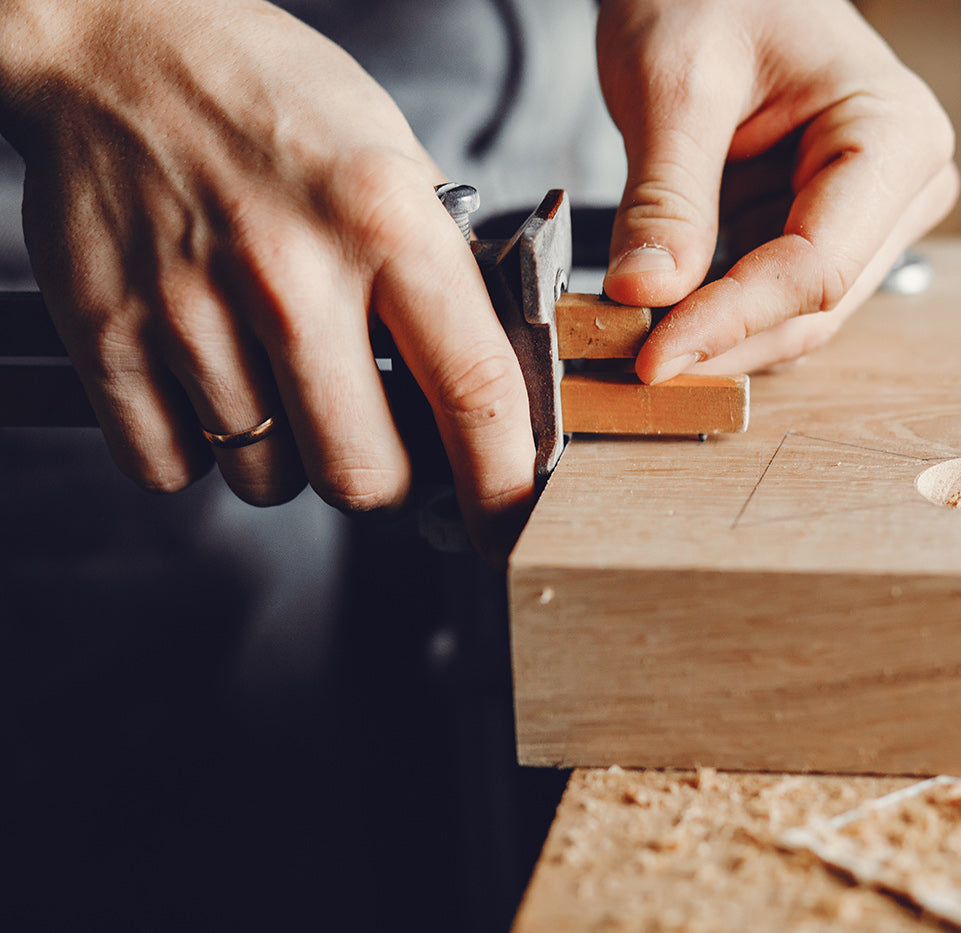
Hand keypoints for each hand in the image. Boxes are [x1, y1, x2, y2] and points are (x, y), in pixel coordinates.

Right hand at [0, 0, 534, 552]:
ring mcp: (190, 306)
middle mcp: (290, 270)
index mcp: (385, 221)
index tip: (503, 520)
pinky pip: (168, 466)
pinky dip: (195, 450)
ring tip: (277, 376)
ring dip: (285, 456)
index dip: (500, 482)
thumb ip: (441, 271)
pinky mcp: (106, 331)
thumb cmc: (267, 96)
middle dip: (384, 481)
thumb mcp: (394, 156)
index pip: (475, 391)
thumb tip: (487, 381)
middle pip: (364, 474)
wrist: (117, 41)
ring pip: (266, 478)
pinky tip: (209, 384)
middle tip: (377, 442)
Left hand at [596, 0, 957, 380]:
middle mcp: (902, 187)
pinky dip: (712, 313)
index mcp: (895, 136)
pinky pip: (771, 299)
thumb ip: (665, 195)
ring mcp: (869, 217)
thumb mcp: (673, 81)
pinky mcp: (825, 232)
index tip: (652, 353)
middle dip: (720, 339)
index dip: (732, 320)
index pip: (817, 268)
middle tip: (623, 355)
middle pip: (812, 306)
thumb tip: (644, 297)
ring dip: (713, 336)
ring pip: (793, 318)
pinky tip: (657, 309)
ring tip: (628, 331)